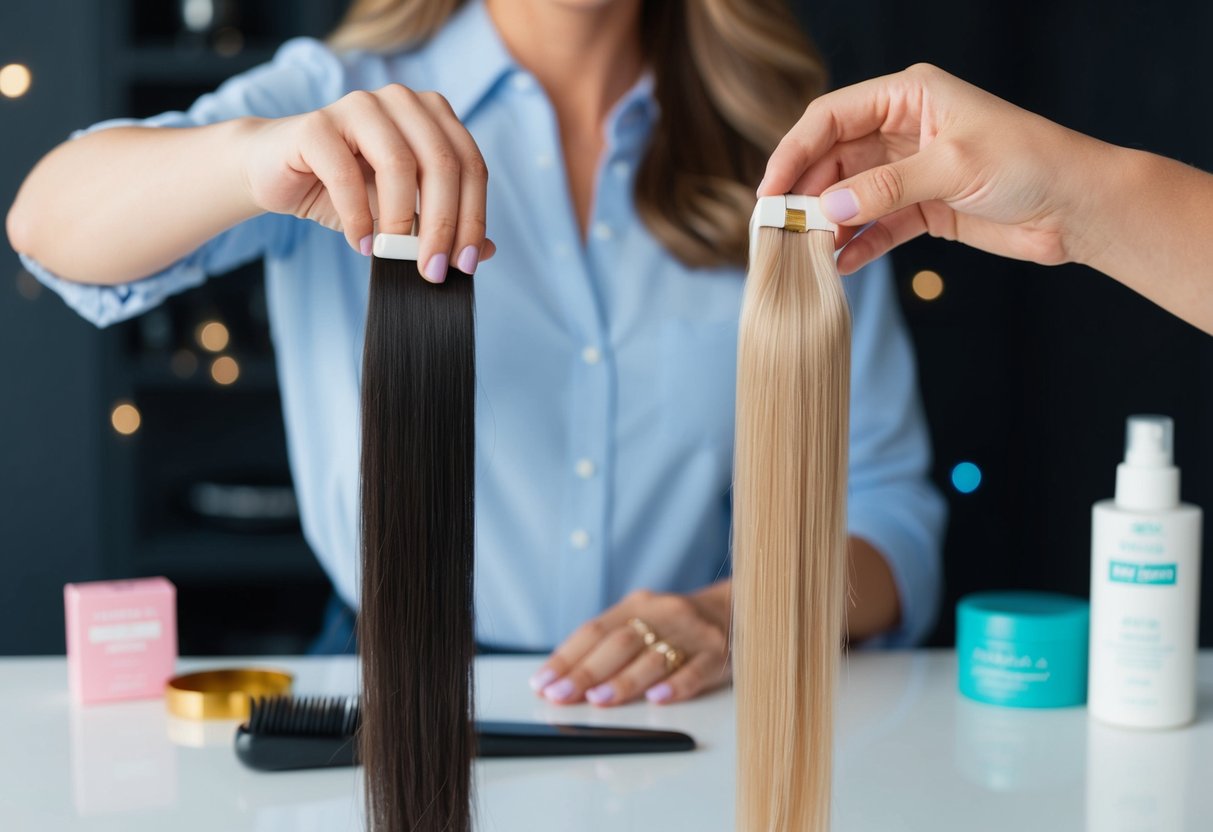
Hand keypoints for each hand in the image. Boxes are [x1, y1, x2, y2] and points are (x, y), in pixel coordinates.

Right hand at [239, 85, 495, 280]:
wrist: (277, 174)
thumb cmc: (346, 191)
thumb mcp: (403, 212)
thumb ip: (443, 223)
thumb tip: (484, 251)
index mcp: (432, 115)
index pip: (471, 166)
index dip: (473, 218)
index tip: (464, 265)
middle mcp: (401, 101)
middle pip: (442, 164)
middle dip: (443, 225)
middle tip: (432, 271)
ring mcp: (359, 105)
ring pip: (399, 164)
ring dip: (401, 222)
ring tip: (392, 257)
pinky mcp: (317, 124)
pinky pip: (346, 174)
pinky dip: (358, 217)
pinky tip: (360, 244)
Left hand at [529, 584, 731, 706]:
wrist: (735, 608)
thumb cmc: (675, 624)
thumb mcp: (642, 620)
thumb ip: (607, 644)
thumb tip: (560, 677)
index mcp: (637, 605)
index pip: (594, 630)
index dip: (566, 657)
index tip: (542, 682)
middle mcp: (663, 615)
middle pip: (620, 643)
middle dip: (586, 672)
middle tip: (562, 695)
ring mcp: (692, 634)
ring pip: (655, 657)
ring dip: (625, 680)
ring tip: (601, 699)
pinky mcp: (718, 654)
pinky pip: (697, 670)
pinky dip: (677, 685)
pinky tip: (658, 699)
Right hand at [760, 64, 1115, 274]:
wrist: (1079, 207)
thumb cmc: (1030, 163)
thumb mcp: (954, 167)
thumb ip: (887, 187)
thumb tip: (829, 207)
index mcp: (908, 98)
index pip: (831, 118)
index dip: (794, 152)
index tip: (771, 191)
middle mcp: (904, 130)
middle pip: (834, 159)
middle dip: (808, 193)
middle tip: (783, 231)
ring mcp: (911, 171)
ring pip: (851, 195)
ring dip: (829, 223)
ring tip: (809, 252)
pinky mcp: (924, 208)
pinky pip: (877, 226)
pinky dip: (859, 244)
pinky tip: (842, 264)